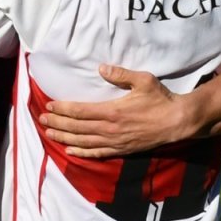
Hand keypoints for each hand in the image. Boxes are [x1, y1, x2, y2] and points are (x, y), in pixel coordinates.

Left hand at [38, 65, 185, 157]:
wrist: (178, 122)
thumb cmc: (161, 100)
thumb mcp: (143, 81)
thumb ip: (121, 74)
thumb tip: (101, 67)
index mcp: (112, 111)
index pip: (79, 111)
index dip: (62, 108)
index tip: (50, 105)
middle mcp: (109, 129)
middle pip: (76, 127)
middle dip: (57, 122)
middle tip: (42, 119)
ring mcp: (115, 141)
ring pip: (83, 141)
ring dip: (64, 137)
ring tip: (49, 132)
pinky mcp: (121, 149)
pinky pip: (97, 153)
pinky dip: (81, 152)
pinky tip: (70, 150)